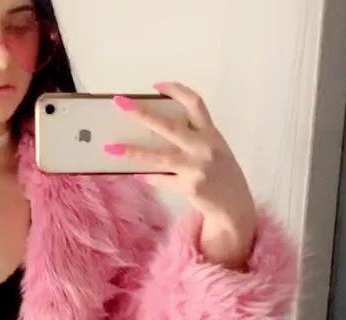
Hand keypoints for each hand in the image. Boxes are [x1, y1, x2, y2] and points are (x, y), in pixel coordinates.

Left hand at [106, 82, 256, 268]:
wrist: (235, 206)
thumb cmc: (219, 172)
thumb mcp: (214, 148)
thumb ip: (191, 137)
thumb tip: (150, 131)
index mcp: (211, 133)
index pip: (195, 103)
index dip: (176, 90)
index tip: (155, 86)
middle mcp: (205, 147)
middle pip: (170, 126)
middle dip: (142, 114)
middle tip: (119, 103)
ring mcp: (197, 168)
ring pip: (159, 157)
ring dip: (133, 152)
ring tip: (110, 148)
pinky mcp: (190, 187)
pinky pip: (161, 179)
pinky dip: (147, 176)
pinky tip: (135, 173)